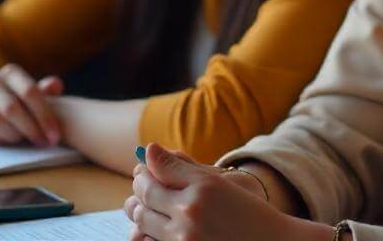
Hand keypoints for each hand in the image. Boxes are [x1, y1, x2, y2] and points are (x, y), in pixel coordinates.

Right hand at [0, 63, 63, 147]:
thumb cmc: (18, 95)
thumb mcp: (31, 88)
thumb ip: (45, 89)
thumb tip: (56, 85)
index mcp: (11, 73)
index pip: (29, 92)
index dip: (44, 115)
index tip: (55, 135)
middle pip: (12, 109)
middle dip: (31, 129)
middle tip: (44, 143)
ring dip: (15, 135)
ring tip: (26, 140)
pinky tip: (9, 142)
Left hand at [125, 143, 301, 240]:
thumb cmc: (246, 212)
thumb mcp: (218, 182)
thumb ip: (182, 166)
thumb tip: (149, 150)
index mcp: (202, 188)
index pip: (158, 171)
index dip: (145, 167)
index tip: (143, 165)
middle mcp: (191, 214)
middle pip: (146, 195)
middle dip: (139, 185)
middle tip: (140, 180)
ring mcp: (184, 240)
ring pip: (141, 220)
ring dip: (136, 208)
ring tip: (139, 203)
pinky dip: (143, 233)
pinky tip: (149, 227)